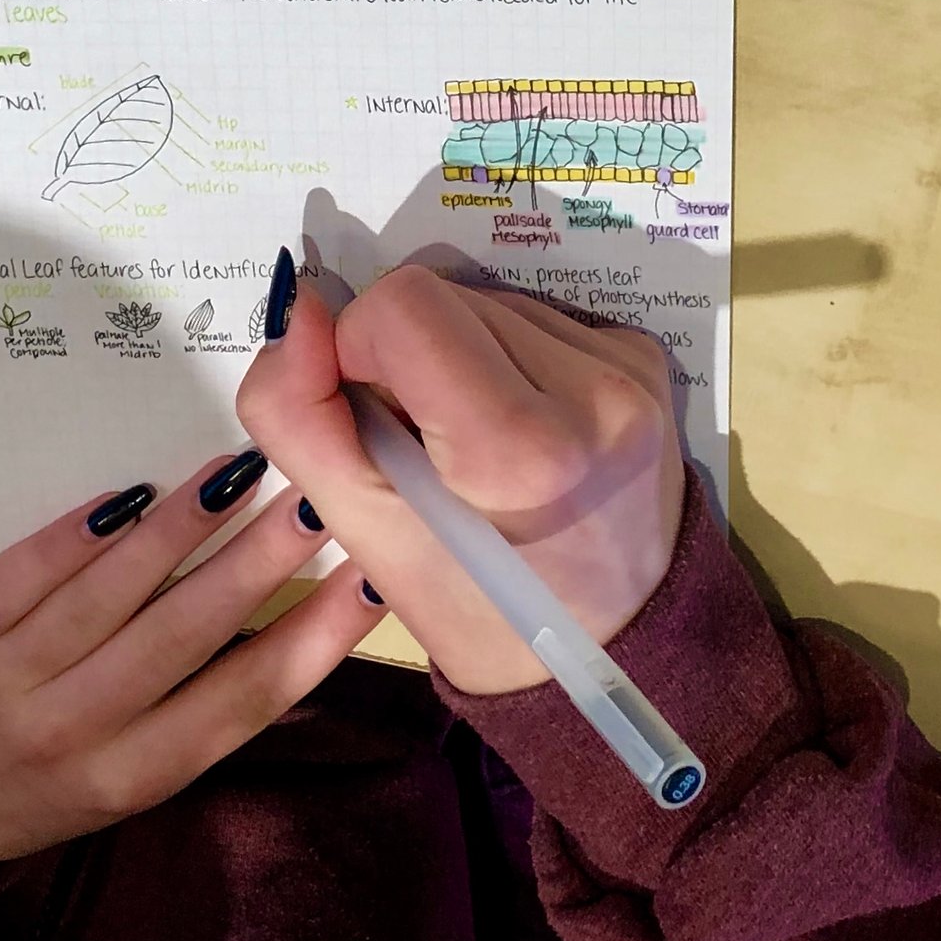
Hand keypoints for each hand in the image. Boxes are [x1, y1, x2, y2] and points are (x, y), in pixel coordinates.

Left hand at [0, 455, 382, 862]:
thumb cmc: (47, 773)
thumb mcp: (127, 769)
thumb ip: (195, 704)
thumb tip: (293, 609)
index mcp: (133, 774)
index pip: (240, 703)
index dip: (313, 641)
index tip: (371, 579)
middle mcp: (72, 734)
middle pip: (183, 640)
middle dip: (258, 566)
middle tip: (319, 501)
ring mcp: (6, 680)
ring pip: (107, 597)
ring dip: (180, 530)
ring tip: (239, 473)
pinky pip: (22, 574)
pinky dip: (76, 535)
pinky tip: (130, 493)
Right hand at [237, 265, 684, 696]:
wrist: (607, 642)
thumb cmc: (474, 606)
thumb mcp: (360, 531)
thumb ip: (297, 415)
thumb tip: (295, 304)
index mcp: (523, 450)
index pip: (403, 305)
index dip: (360, 351)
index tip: (375, 422)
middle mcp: (595, 393)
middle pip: (444, 298)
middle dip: (410, 361)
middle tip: (428, 450)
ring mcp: (629, 370)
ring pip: (487, 303)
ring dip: (458, 359)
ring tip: (476, 446)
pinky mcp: (645, 359)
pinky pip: (536, 317)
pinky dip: (505, 361)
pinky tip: (518, 430)